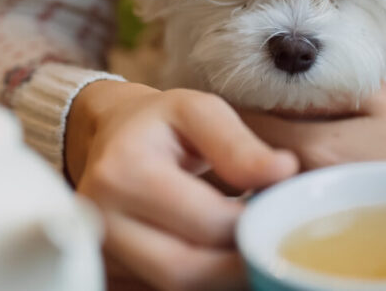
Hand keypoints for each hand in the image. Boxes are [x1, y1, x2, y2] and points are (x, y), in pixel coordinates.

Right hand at [67, 80, 297, 290]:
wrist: (109, 138)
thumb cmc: (160, 124)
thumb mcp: (199, 112)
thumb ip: (238, 144)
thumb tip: (283, 172)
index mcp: (123, 172)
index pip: (207, 221)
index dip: (254, 223)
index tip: (281, 211)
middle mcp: (102, 219)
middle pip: (186, 269)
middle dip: (240, 262)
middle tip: (273, 241)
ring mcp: (102, 251)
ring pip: (174, 286)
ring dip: (223, 275)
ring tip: (252, 246)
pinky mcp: (110, 270)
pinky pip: (161, 287)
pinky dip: (203, 278)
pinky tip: (223, 257)